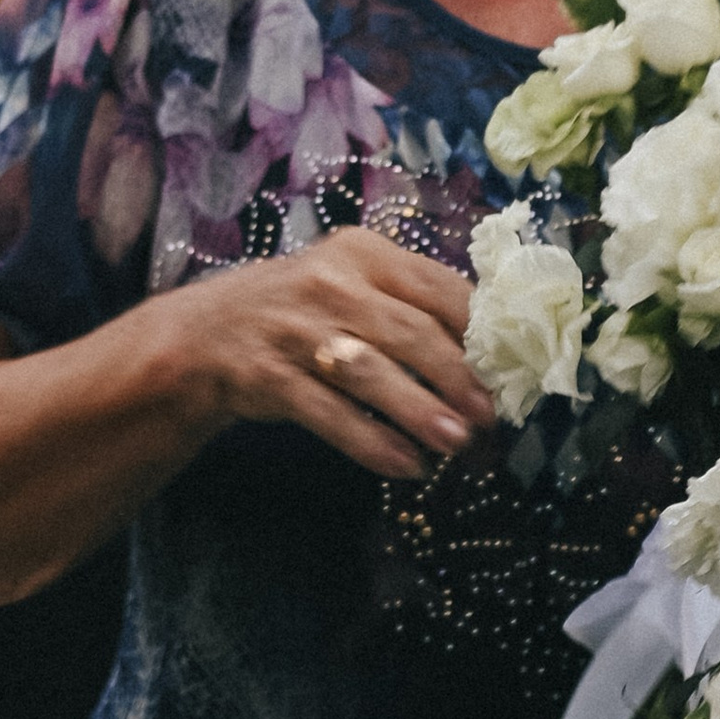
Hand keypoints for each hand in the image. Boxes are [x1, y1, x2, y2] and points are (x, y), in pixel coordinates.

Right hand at [170, 223, 495, 481]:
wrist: (207, 333)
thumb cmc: (302, 308)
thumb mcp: (351, 282)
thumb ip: (410, 302)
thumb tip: (492, 349)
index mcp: (363, 253)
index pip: (437, 286)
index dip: (481, 330)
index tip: (512, 366)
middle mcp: (330, 284)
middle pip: (410, 332)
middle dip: (458, 377)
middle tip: (491, 416)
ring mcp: (297, 330)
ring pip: (372, 374)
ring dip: (419, 411)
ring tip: (457, 443)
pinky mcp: (270, 377)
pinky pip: (332, 416)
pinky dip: (373, 444)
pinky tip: (407, 465)